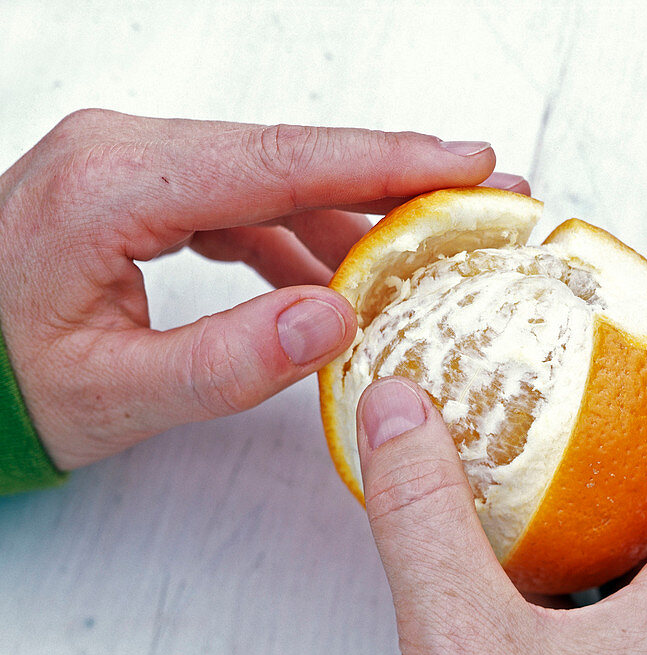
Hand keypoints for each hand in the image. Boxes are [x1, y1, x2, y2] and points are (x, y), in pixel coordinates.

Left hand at [0, 109, 527, 469]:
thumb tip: (337, 320)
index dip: (386, 162)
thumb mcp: (116, 394)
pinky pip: (244, 202)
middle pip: (291, 155)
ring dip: (354, 212)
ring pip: (275, 176)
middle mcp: (125, 154)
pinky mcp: (143, 193)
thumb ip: (227, 361)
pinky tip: (339, 279)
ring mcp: (134, 167)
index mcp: (112, 186)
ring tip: (428, 245)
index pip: (279, 161)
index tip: (468, 163)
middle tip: (484, 193)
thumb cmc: (6, 382)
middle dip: (395, 178)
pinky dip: (301, 237)